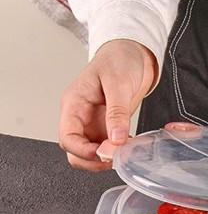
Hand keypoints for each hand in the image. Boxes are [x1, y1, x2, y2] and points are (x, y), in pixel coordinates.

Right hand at [59, 40, 157, 170]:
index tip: (104, 153)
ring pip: (89, 155)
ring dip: (105, 160)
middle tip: (116, 157)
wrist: (133, 53)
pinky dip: (115, 154)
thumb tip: (116, 139)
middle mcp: (80, 117)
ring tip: (124, 152)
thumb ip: (117, 113)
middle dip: (93, 160)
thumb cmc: (119, 59)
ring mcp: (92, 124)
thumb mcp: (119, 83)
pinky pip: (105, 149)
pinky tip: (128, 147)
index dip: (83, 151)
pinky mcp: (106, 128)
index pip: (67, 138)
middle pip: (75, 152)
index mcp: (74, 104)